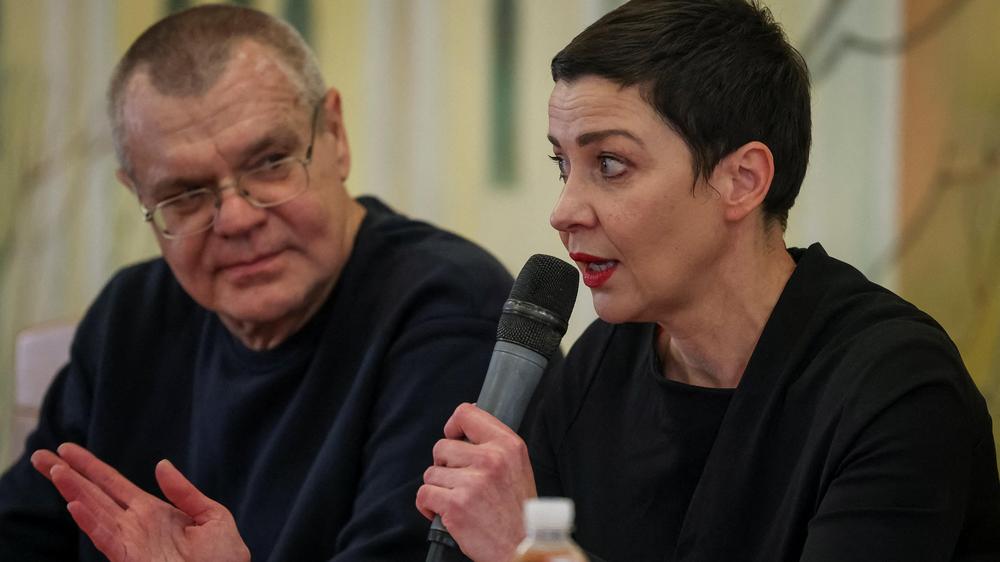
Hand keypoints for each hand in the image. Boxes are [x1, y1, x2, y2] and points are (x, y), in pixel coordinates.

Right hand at [30, 443, 249, 561]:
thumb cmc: (224, 559)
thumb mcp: (212, 516)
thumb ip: (185, 492)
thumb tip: (161, 465)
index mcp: (153, 512)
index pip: (114, 484)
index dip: (91, 467)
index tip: (69, 449)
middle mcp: (135, 525)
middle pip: (94, 494)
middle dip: (68, 475)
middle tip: (41, 455)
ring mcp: (130, 542)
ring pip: (94, 512)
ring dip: (73, 491)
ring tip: (54, 469)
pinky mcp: (130, 559)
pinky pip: (106, 537)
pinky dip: (90, 521)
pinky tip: (74, 504)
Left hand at [416, 403, 535, 561]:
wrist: (524, 547)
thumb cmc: (519, 510)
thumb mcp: (518, 466)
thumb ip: (494, 444)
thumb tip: (463, 425)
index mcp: (507, 445)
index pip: (466, 414)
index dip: (453, 427)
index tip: (453, 438)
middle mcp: (490, 459)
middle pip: (442, 446)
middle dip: (444, 465)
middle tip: (460, 482)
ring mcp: (472, 482)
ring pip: (431, 472)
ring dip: (439, 488)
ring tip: (458, 500)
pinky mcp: (456, 505)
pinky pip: (424, 494)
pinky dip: (428, 506)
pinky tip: (443, 513)